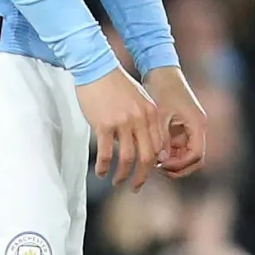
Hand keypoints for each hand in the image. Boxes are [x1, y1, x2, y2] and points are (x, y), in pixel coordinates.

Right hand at [77, 67, 162, 191]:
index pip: (158, 146)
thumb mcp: (138, 99)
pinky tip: (101, 172)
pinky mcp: (104, 124)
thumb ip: (143, 119)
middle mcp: (140, 119)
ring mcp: (122, 122)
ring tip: (116, 182)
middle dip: (142, 176)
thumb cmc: (115, 83)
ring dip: (122, 175)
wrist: (96, 67)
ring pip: (127, 158)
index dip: (153, 163)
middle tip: (135, 187)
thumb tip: (142, 142)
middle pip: (147, 157)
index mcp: (151, 114)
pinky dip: (104, 166)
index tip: (145, 171)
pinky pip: (106, 153)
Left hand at [144, 64, 209, 178]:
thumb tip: (161, 160)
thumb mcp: (160, 115)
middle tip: (156, 168)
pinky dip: (167, 152)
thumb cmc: (161, 88)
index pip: (196, 155)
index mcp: (197, 124)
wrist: (160, 69)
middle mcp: (197, 127)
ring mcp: (190, 127)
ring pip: (185, 154)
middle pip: (194, 159)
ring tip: (151, 161)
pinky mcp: (182, 126)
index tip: (161, 164)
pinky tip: (151, 151)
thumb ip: (162, 139)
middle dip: (177, 167)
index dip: (179, 164)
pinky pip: (178, 146)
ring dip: (171, 160)